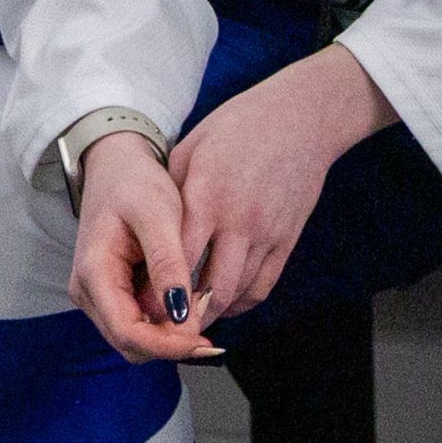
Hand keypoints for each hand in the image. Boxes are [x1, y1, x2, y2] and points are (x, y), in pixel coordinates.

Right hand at [71, 135, 211, 363]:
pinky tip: (193, 305)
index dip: (167, 346)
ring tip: (206, 313)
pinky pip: (141, 322)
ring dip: (171, 336)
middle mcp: (90, 293)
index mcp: (94, 274)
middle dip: (171, 344)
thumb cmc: (135, 183)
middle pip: (131, 343)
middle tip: (214, 332)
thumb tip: (181, 313)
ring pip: (137, 338)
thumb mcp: (157, 214)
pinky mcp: (116, 293)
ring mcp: (101, 295)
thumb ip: (167, 262)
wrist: (117, 167)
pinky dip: (167, 322)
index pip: (127, 332)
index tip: (206, 341)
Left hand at [163, 48, 397, 332]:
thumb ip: (172, 195)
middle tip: (162, 327)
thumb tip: (152, 238)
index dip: (156, 293)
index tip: (138, 309)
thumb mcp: (191, 149)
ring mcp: (268, 232)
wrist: (303, 116)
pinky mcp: (288, 237)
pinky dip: (241, 303)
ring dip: (211, 313)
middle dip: (184, 316)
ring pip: (237, 293)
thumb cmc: (239, 126)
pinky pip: (263, 286)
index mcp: (207, 196)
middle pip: (209, 289)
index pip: (177, 261)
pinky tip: (223, 303)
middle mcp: (239, 220)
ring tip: (188, 320)